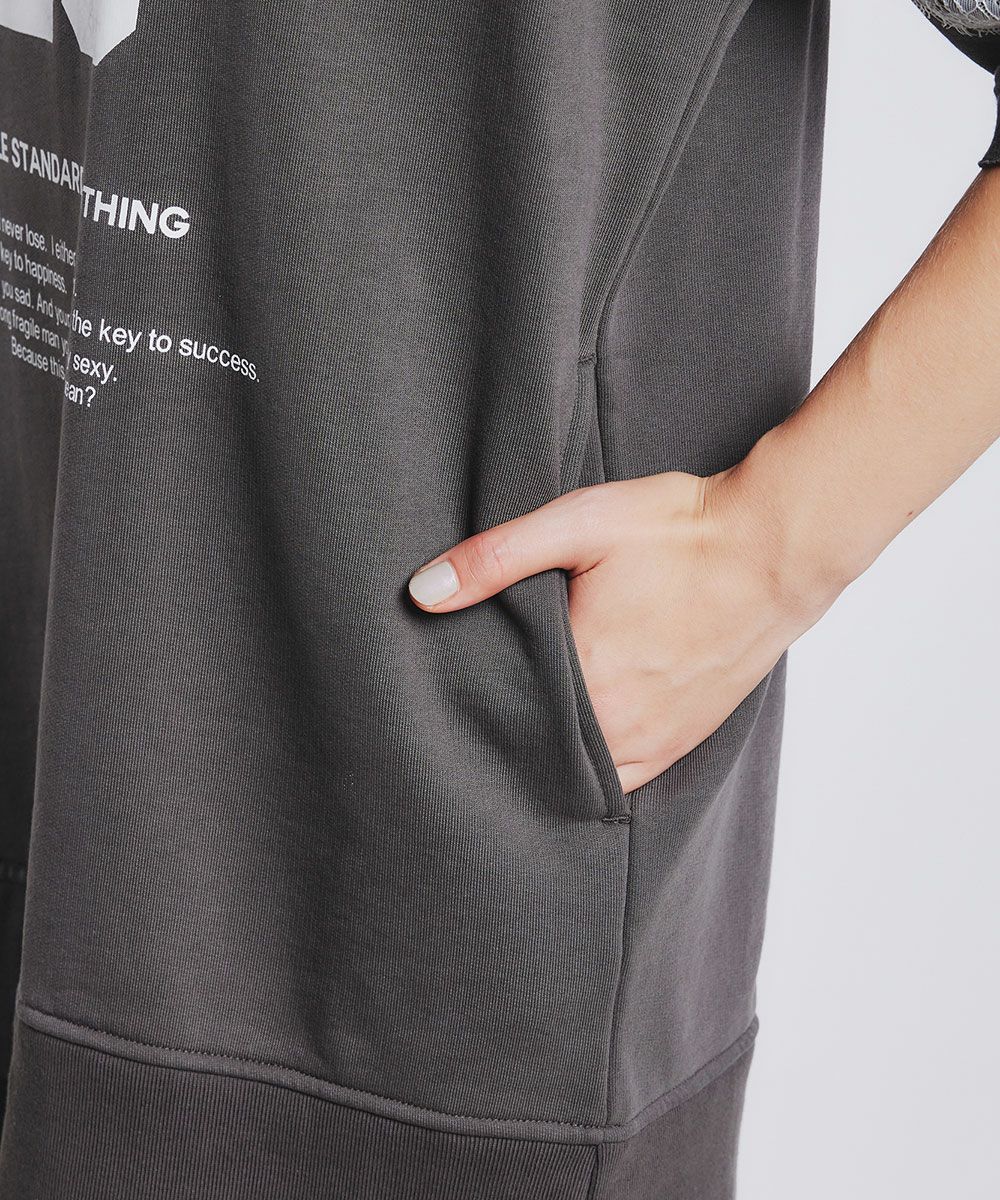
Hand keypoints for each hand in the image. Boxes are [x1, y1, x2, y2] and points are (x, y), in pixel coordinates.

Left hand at [407, 467, 839, 793]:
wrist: (776, 546)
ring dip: (544, 758)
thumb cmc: (680, 530)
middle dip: (500, 736)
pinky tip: (568, 751)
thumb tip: (422, 592)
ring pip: (576, 774)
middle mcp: (617, 724)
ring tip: (514, 733)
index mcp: (585, 676)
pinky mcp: (682, 741)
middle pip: (533, 750)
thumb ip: (496, 559)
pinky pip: (623, 782)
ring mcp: (654, 740)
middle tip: (466, 717)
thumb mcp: (579, 524)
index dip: (468, 706)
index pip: (499, 715)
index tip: (444, 696)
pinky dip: (591, 772)